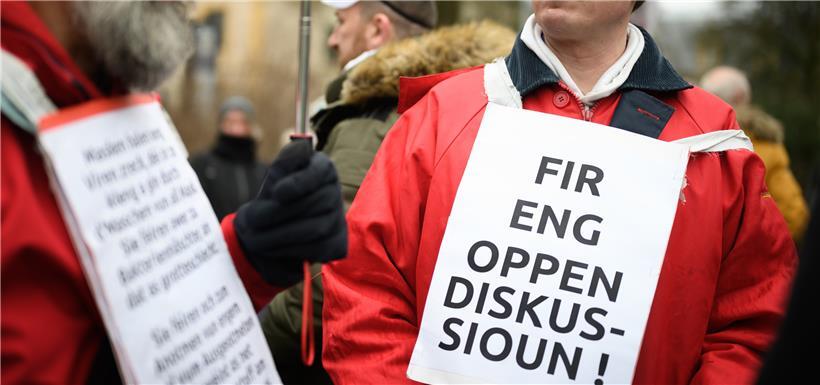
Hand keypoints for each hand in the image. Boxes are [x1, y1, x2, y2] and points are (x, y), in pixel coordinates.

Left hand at [234, 140, 346, 286]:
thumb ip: (286, 160)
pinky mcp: (337, 244)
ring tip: (255, 238)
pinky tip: (274, 246)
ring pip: (311, 229)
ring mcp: (338, 219)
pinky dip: (288, 250)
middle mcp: (335, 192)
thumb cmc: (275, 196)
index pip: (318, 173)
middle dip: (276, 214)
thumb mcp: (277, 174)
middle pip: (311, 204)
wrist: (271, 229)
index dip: (299, 183)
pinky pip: (313, 249)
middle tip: (251, 220)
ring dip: (278, 235)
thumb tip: (302, 147)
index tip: (278, 192)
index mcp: (323, 168)